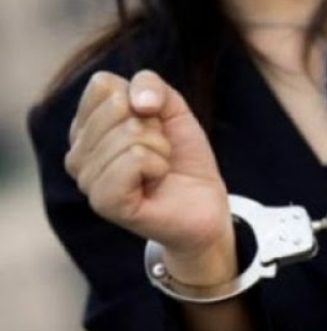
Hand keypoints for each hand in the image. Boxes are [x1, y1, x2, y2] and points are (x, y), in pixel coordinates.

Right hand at [65, 70, 235, 286]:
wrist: (204, 205)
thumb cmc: (183, 158)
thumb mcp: (172, 109)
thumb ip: (150, 85)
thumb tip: (137, 101)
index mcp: (85, 128)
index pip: (103, 85)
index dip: (143, 101)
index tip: (154, 128)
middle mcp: (77, 154)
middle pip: (116, 107)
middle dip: (154, 128)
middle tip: (159, 153)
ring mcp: (87, 180)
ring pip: (129, 134)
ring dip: (160, 149)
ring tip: (159, 170)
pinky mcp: (104, 202)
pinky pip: (135, 159)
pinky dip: (158, 165)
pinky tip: (156, 182)